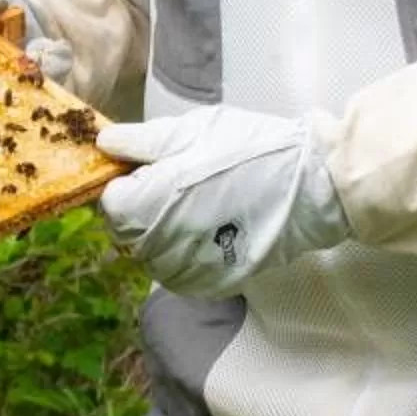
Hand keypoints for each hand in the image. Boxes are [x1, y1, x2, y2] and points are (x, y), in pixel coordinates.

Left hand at [98, 107, 346, 293]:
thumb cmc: (251, 150)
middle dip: (144, 209)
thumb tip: (105, 145)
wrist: (311, 188)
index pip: (111, 203)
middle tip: (184, 184)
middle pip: (127, 232)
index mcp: (148, 204)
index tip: (157, 169)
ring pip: (152, 256)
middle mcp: (158, 246)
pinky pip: (180, 273)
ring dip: (164, 234)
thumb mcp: (192, 130)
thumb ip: (142, 142)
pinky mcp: (210, 285)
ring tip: (202, 206)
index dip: (130, 182)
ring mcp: (184, 270)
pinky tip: (213, 230)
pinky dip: (187, 255)